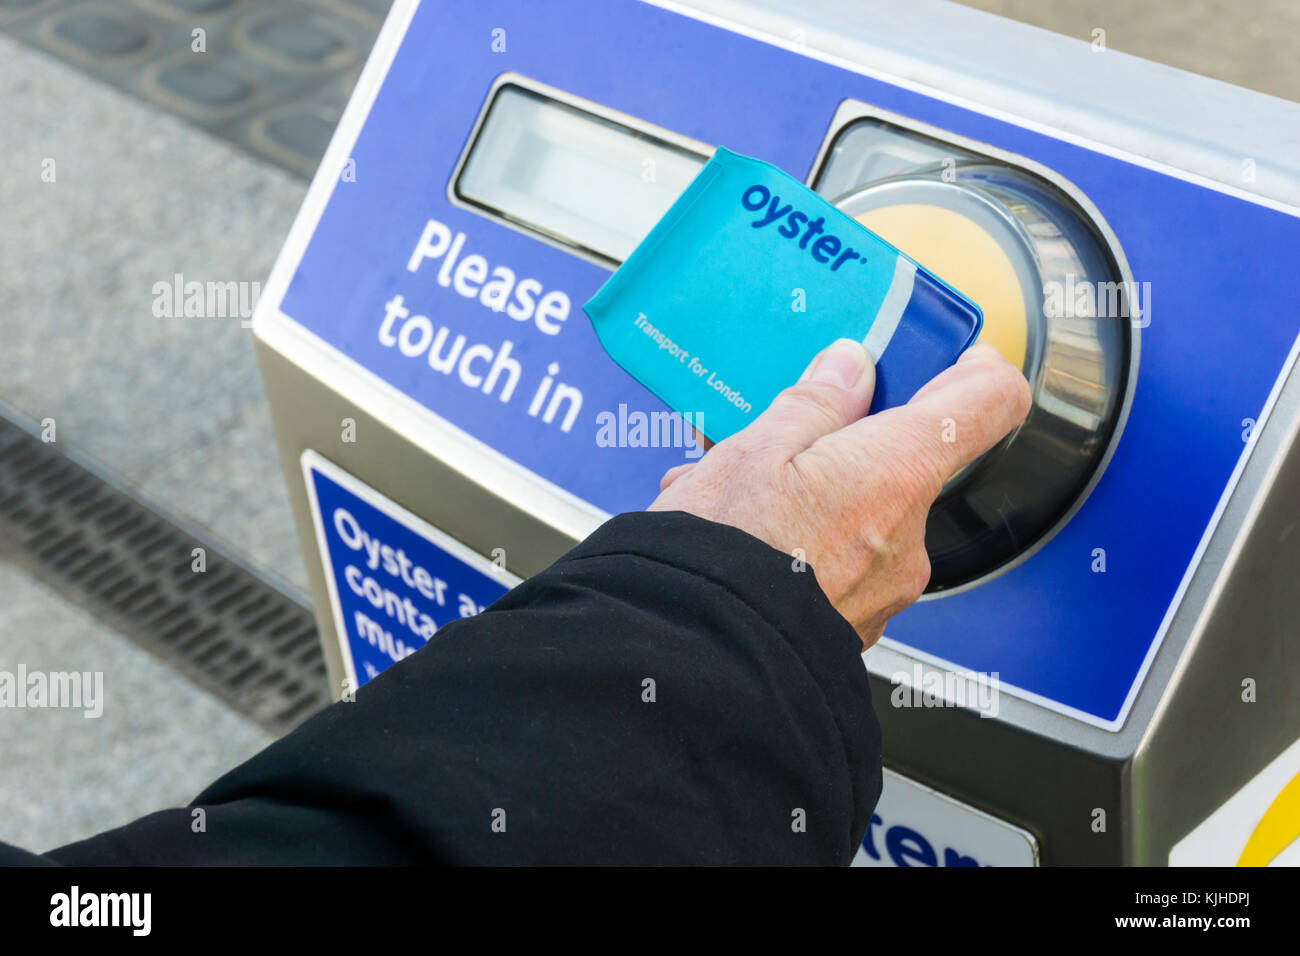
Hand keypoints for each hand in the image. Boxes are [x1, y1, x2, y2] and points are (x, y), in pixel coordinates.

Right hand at [649, 338, 1031, 647]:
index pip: (987, 401)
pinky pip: (841, 565)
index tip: (948, 360)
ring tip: (733, 499)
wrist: (698, 667)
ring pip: (864, 516)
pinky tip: (741, 541)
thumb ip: (813, 404)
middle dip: (848, 444)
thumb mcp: (752, 452)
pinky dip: (802, 545)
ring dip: (812, 497)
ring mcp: (886, 588)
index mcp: (894, 473)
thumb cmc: (720, 559)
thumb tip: (849, 369)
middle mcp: (907, 535)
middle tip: (785, 436)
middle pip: (907, 462)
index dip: (975, 368)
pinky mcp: (856, 626)